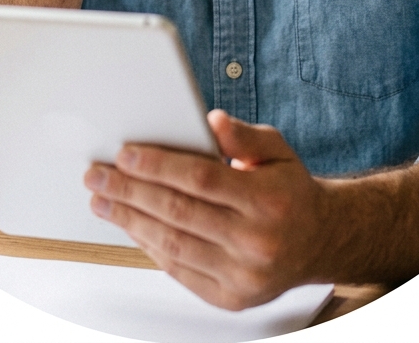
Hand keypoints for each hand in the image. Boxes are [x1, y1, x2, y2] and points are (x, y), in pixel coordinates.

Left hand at [83, 110, 337, 309]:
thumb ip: (243, 135)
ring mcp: (244, 275)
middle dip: (130, 191)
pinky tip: (131, 225)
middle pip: (179, 213)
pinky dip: (149, 246)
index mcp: (269, 201)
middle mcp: (257, 242)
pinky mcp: (231, 298)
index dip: (159, 166)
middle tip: (98, 176)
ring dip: (130, 220)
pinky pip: (179, 271)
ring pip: (173, 245)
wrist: (319, 241)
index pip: (202, 179)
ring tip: (103, 200)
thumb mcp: (277, 150)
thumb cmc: (290, 191)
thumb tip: (211, 120)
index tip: (125, 154)